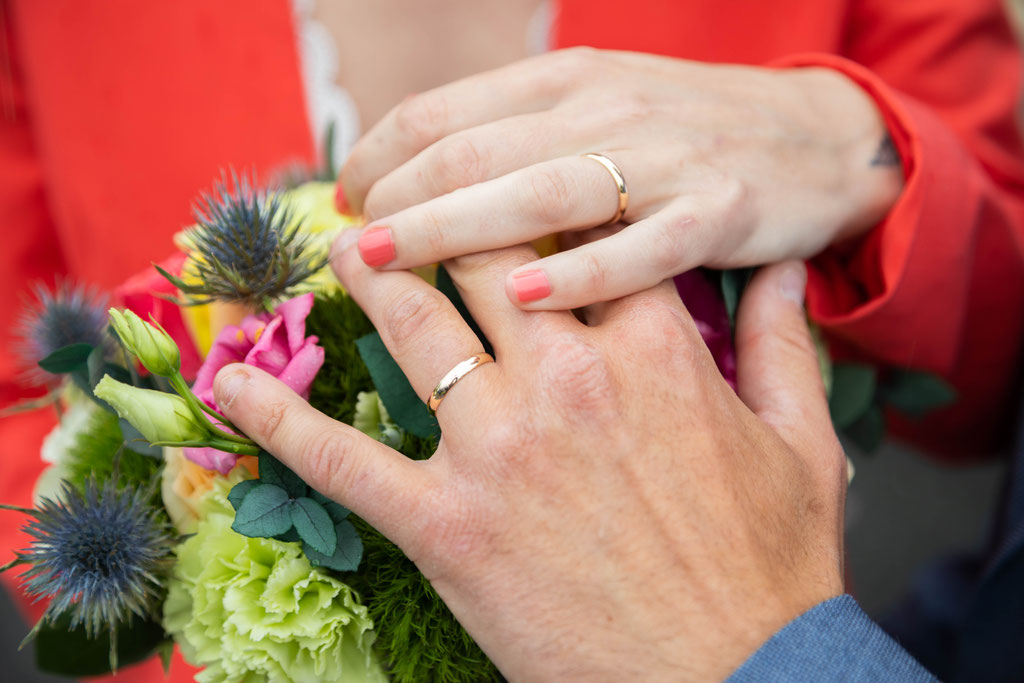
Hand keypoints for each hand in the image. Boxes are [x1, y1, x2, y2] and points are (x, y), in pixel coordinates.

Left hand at [212, 246, 846, 680]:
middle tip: (408, 201)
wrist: (743, 681)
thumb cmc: (773, 569)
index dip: (554, 209)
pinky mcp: (448, 523)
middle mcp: (566, 376)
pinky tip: (235, 383)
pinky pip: (343, 458)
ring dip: (369, 274)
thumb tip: (785, 273)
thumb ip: (786, 346)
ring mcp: (497, 447)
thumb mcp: (802, 446)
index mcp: (653, 350)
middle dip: (446, 220)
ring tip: (342, 244)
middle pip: (486, 258)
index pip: (586, 240)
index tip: (525, 194)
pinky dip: (280, 417)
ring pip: (413, 325)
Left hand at [336, 47, 902, 309]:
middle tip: (351, 247)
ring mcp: (666, 159)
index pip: (445, 110)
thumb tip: (432, 175)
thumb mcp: (609, 105)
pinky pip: (637, 250)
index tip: (348, 198)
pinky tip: (518, 299)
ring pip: (536, 195)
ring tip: (385, 262)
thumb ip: (527, 133)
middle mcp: (608, 108)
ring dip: (450, 228)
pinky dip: (576, 274)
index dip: (381, 153)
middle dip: (397, 198)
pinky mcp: (721, 214)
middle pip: (473, 152)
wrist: (829, 140)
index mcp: (572, 79)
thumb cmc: (694, 135)